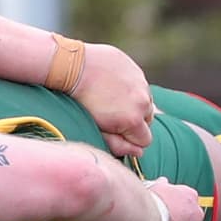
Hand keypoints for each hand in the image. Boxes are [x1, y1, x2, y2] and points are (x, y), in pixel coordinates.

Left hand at [73, 43, 154, 158]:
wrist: (73, 67)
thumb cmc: (81, 102)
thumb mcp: (97, 130)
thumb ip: (119, 144)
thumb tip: (138, 153)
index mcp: (134, 120)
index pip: (145, 140)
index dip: (131, 139)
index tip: (117, 132)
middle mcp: (143, 102)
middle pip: (147, 121)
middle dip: (135, 121)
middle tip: (113, 115)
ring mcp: (141, 84)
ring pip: (145, 102)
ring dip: (134, 104)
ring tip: (111, 100)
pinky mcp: (136, 70)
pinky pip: (139, 85)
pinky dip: (131, 88)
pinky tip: (112, 86)